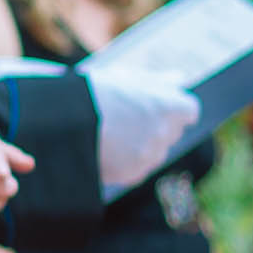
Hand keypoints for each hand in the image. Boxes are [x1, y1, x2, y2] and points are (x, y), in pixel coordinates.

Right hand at [81, 67, 199, 190]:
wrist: (63, 121)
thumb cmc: (96, 92)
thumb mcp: (127, 77)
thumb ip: (158, 81)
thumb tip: (179, 80)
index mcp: (171, 106)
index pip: (189, 110)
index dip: (172, 108)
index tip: (157, 106)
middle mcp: (166, 133)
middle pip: (172, 132)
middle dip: (157, 126)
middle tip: (128, 118)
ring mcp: (151, 156)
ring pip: (155, 152)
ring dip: (142, 146)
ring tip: (113, 133)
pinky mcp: (134, 175)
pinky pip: (138, 169)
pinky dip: (127, 162)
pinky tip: (106, 149)